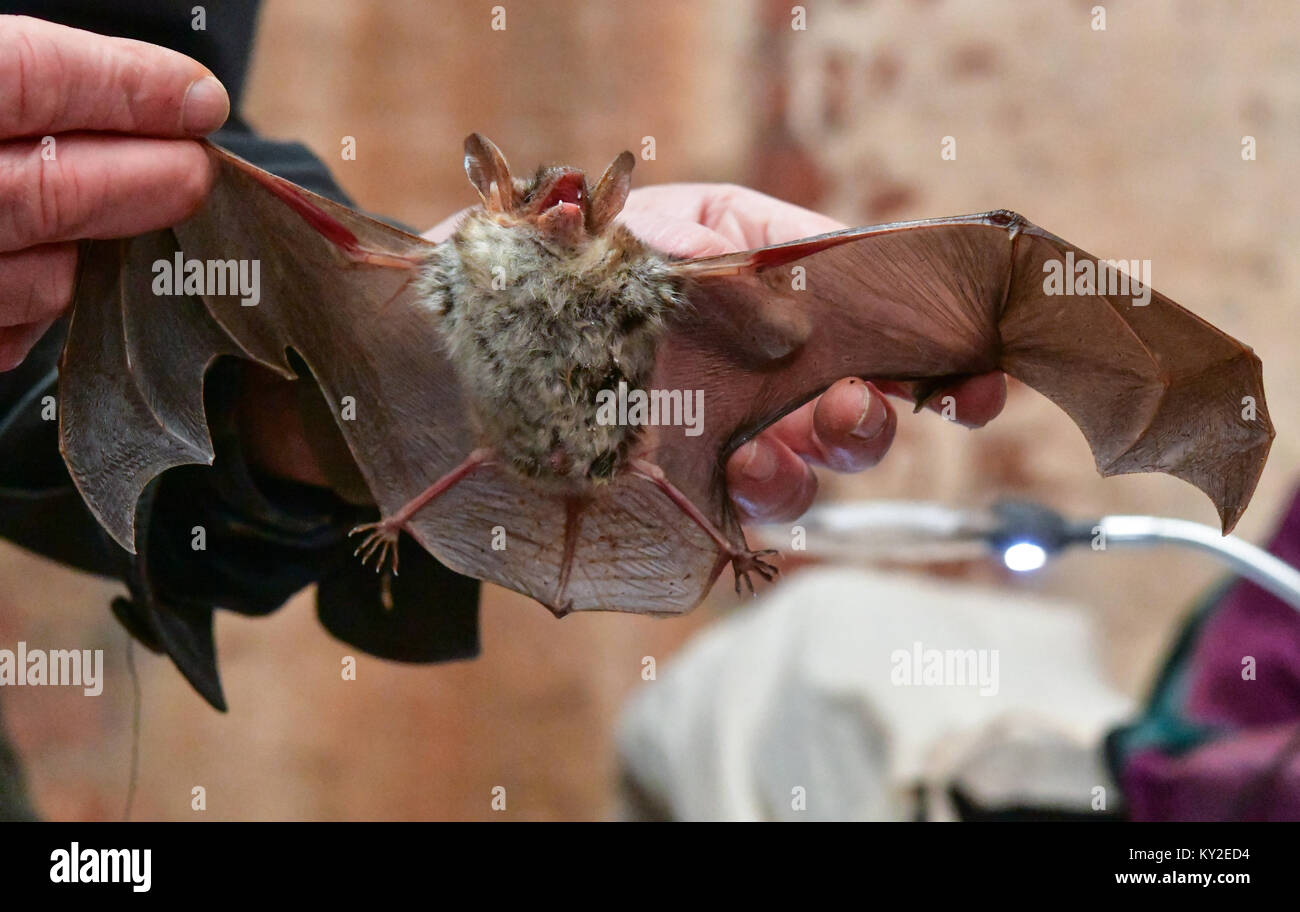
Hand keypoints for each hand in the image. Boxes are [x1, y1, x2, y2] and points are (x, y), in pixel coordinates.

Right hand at [0, 15, 229, 369]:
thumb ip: (26, 84)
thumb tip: (158, 95)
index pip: (29, 80)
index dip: (126, 88)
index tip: (199, 100)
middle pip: (47, 193)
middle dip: (144, 182)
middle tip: (198, 173)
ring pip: (38, 281)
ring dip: (95, 253)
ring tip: (118, 221)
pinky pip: (8, 335)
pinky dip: (38, 307)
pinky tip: (51, 272)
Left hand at [426, 182, 1006, 522]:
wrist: (435, 343)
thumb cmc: (553, 263)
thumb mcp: (666, 227)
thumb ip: (752, 248)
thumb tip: (817, 303)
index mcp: (767, 318)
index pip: (876, 344)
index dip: (938, 365)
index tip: (973, 382)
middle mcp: (749, 392)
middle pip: (851, 426)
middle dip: (868, 427)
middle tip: (843, 413)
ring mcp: (705, 455)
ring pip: (796, 486)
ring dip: (805, 473)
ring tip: (761, 455)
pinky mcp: (662, 511)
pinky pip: (729, 533)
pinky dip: (754, 516)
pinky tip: (733, 483)